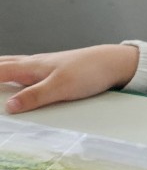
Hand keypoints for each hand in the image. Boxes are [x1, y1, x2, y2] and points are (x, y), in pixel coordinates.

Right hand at [0, 45, 139, 113]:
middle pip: (4, 64)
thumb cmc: (88, 72)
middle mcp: (35, 64)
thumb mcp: (61, 87)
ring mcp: (45, 65)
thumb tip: (10, 107)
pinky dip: (15, 72)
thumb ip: (35, 96)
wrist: (113, 62)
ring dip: (1, 68)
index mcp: (31, 66)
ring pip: (15, 65)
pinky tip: (19, 77)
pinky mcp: (55, 70)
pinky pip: (26, 70)